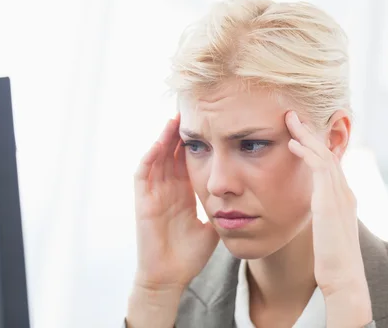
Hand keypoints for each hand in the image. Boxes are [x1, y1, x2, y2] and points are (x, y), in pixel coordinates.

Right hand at [133, 114, 218, 290]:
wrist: (170, 276)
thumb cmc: (189, 255)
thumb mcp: (211, 227)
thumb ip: (222, 211)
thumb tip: (244, 200)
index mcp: (183, 192)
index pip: (188, 160)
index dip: (196, 142)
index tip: (209, 123)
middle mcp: (167, 189)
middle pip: (172, 153)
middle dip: (180, 133)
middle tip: (192, 110)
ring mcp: (154, 193)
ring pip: (157, 157)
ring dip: (164, 138)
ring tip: (176, 118)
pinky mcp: (143, 201)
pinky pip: (144, 173)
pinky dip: (151, 156)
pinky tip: (160, 142)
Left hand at [286, 111, 372, 325]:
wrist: (343, 279)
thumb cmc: (331, 260)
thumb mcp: (324, 230)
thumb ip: (317, 215)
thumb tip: (303, 210)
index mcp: (342, 198)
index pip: (328, 162)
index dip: (313, 144)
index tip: (297, 131)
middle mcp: (344, 192)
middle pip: (327, 152)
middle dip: (309, 132)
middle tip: (291, 115)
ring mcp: (339, 196)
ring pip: (324, 155)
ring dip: (306, 135)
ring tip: (289, 120)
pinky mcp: (330, 202)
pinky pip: (319, 168)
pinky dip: (307, 153)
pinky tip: (292, 143)